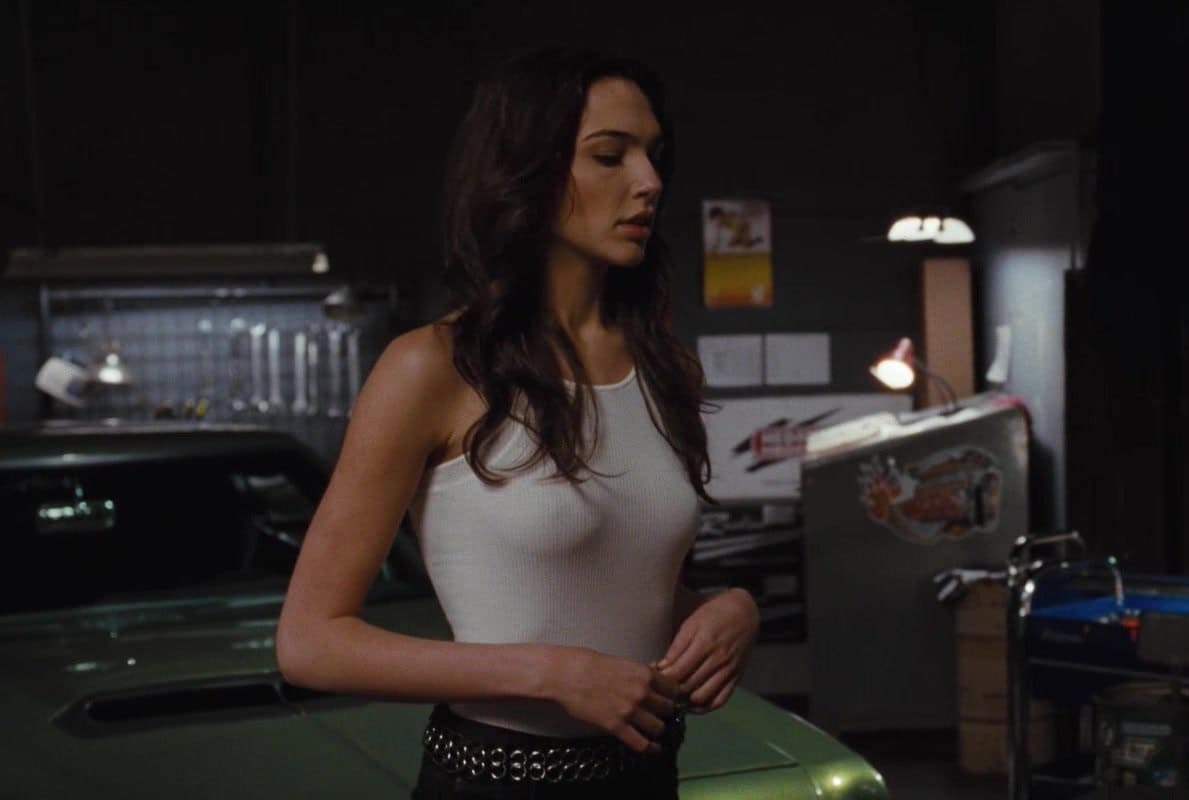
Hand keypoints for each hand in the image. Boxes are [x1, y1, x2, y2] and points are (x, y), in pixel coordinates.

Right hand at [545, 646, 680, 752]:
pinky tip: (653, 749)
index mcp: (644, 673)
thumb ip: (639, 674)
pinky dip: (649, 748)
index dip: (672, 695)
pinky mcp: (616, 726)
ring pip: (658, 727)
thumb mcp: (621, 662)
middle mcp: (642, 692)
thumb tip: (653, 679)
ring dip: (657, 729)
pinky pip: (640, 743)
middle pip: (668, 709)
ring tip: (654, 731)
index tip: (668, 699)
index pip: (673, 689)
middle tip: (660, 715)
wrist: (566, 675)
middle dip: (666, 713)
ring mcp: (630, 710)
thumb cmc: (589, 664)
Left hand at [654, 588, 758, 712]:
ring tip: (674, 697)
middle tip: (660, 689)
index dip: (663, 678)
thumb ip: (676, 647)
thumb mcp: (691, 624)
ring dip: (686, 701)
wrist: (744, 613)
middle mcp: (718, 660)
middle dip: (671, 691)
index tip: (653, 678)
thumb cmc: (713, 615)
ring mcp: (729, 671)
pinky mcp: (736, 678)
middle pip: (689, 686)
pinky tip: (692, 704)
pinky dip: (705, 707)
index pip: (679, 671)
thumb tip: (660, 668)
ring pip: (703, 697)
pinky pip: (720, 700)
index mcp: (705, 643)